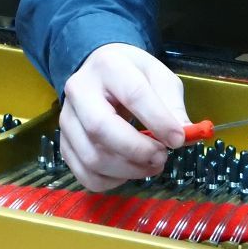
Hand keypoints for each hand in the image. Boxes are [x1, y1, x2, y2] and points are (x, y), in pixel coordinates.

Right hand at [58, 42, 190, 191]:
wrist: (98, 72)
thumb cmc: (132, 74)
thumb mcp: (159, 77)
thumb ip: (172, 104)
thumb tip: (183, 135)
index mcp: (108, 66)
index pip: (133, 94)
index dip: (158, 121)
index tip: (178, 140)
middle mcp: (79, 90)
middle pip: (100, 128)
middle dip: (137, 150)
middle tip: (162, 157)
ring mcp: (67, 119)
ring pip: (92, 156)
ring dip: (128, 170)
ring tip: (151, 165)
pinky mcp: (64, 143)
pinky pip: (84, 174)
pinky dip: (111, 182)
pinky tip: (128, 172)